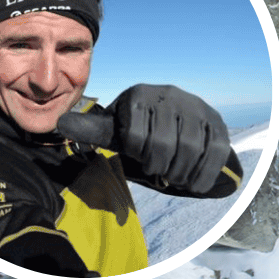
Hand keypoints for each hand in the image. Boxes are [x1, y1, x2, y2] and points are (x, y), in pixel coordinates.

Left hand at [60, 84, 231, 193]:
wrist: (178, 124)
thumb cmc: (140, 130)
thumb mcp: (116, 130)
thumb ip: (92, 129)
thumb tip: (61, 124)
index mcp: (139, 95)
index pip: (135, 136)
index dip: (137, 157)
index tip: (139, 158)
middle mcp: (170, 95)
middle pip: (164, 145)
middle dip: (159, 168)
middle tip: (158, 174)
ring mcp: (197, 108)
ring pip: (190, 149)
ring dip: (180, 173)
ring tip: (174, 178)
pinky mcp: (218, 123)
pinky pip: (215, 152)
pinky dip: (204, 174)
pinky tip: (194, 184)